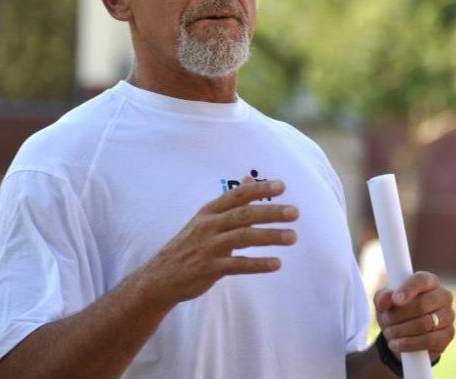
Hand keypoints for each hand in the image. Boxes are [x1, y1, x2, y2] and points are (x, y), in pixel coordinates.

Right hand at [139, 179, 298, 308]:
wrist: (160, 277)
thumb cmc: (189, 245)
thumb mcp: (206, 219)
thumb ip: (230, 202)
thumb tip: (248, 178)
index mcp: (209, 211)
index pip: (237, 195)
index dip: (259, 189)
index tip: (282, 185)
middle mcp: (208, 225)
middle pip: (243, 214)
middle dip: (270, 212)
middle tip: (295, 212)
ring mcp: (208, 247)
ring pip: (243, 237)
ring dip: (270, 236)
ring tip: (293, 237)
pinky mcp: (209, 269)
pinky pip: (237, 265)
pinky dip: (258, 264)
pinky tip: (277, 264)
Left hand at [375, 271, 454, 360]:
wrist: (403, 332)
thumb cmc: (394, 309)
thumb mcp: (384, 301)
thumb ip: (382, 297)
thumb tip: (384, 301)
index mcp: (428, 280)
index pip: (420, 280)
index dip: (408, 289)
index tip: (395, 300)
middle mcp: (442, 295)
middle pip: (422, 304)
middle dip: (399, 315)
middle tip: (385, 320)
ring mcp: (448, 316)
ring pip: (425, 324)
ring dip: (402, 330)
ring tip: (388, 332)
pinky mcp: (448, 335)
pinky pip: (429, 341)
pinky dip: (409, 343)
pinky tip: (396, 344)